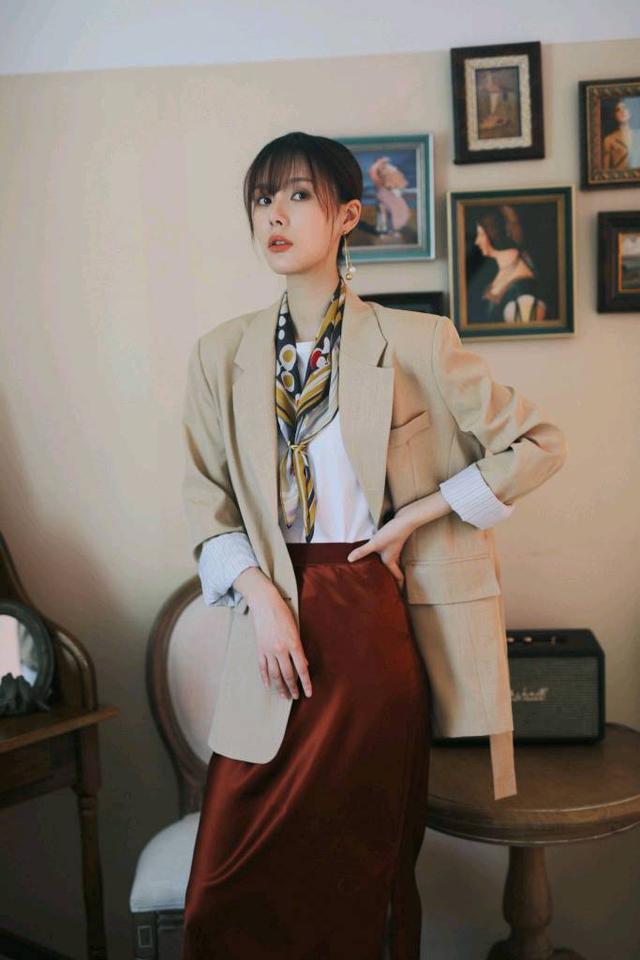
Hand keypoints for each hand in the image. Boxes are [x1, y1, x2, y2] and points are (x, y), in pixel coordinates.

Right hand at [247, 580, 312, 700]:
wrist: (265, 603)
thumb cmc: (283, 613)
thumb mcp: (296, 630)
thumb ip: (299, 649)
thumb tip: (303, 665)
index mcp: (293, 644)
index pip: (302, 669)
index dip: (306, 683)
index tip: (309, 693)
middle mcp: (281, 650)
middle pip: (288, 675)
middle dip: (293, 688)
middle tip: (295, 697)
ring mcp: (269, 650)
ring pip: (275, 674)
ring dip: (280, 687)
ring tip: (284, 696)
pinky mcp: (260, 649)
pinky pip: (262, 667)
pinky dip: (265, 678)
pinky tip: (269, 686)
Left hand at [345, 507, 415, 587]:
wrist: (405, 520)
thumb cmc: (392, 534)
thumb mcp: (375, 543)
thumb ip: (362, 551)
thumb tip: (349, 560)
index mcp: (390, 561)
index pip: (396, 576)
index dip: (396, 585)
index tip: (395, 592)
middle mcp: (393, 556)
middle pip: (392, 570)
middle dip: (388, 577)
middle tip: (381, 583)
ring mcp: (394, 548)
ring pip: (390, 561)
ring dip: (385, 566)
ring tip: (377, 570)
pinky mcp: (393, 540)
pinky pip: (387, 551)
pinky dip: (383, 555)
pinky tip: (376, 552)